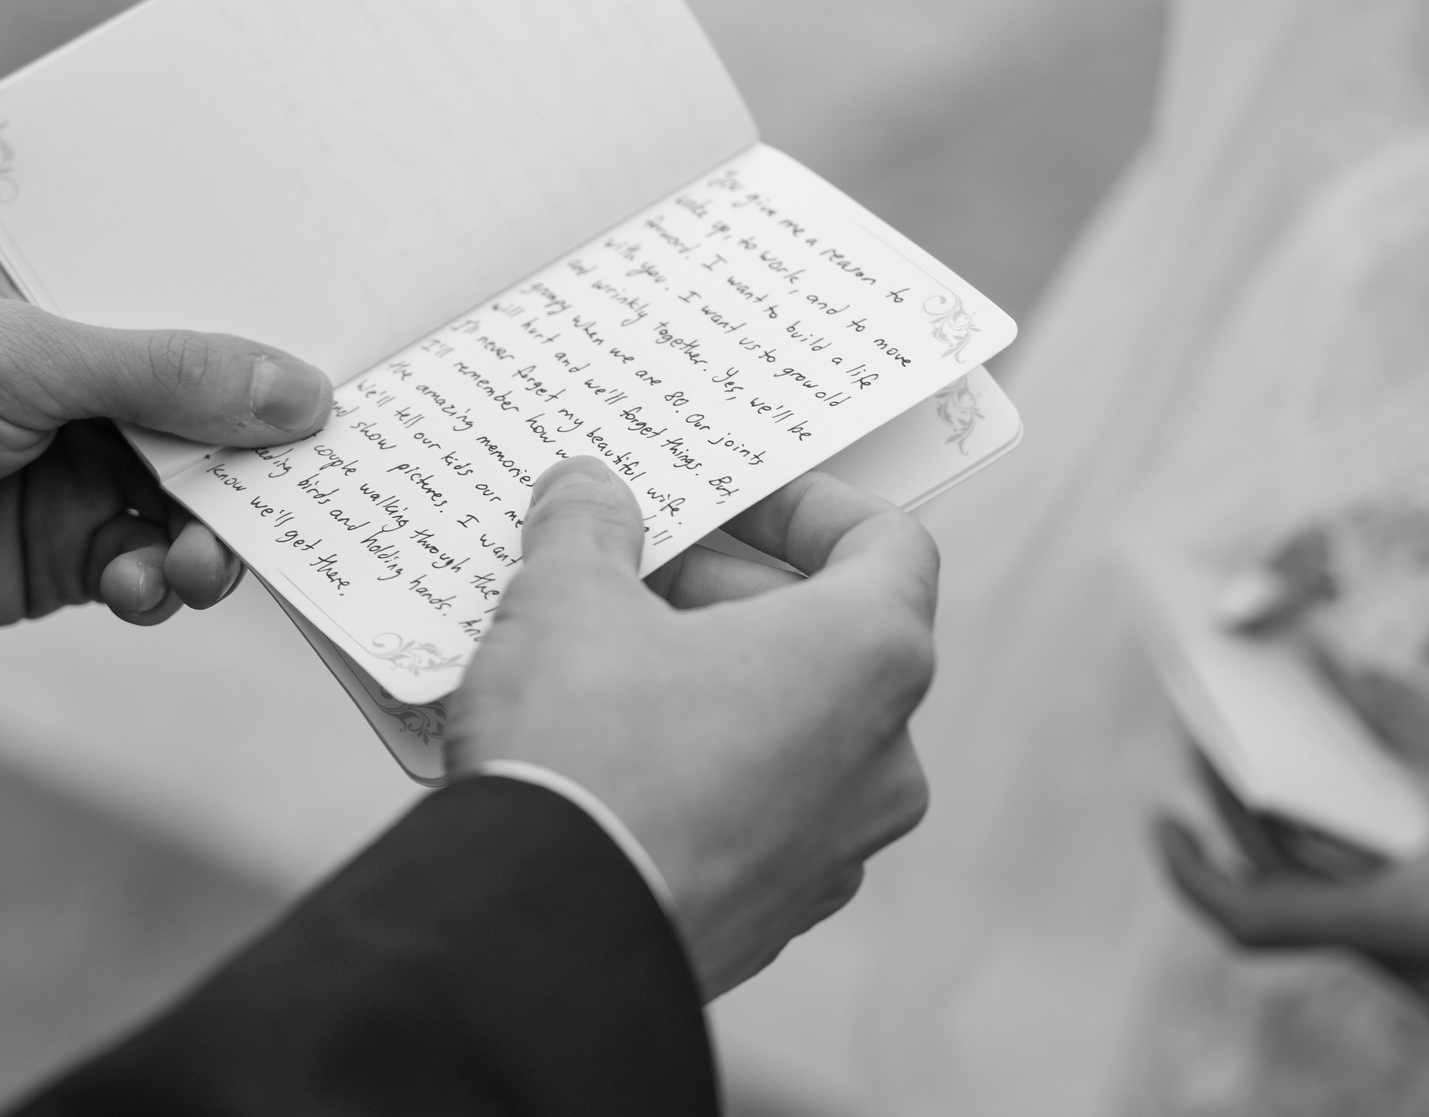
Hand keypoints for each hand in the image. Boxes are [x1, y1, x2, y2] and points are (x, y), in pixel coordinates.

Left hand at [0, 273, 333, 644]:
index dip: (265, 325)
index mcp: (63, 294)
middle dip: (255, 449)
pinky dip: (155, 581)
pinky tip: (135, 580)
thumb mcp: (36, 358)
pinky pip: (145, 568)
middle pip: (207, 408)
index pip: (188, 293)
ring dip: (212, 532)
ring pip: (190, 498)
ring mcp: (70, 468)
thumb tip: (303, 394)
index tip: (342, 360)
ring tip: (203, 556)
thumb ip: (170, 373)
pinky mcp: (58, 557)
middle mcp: (76, 378)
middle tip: (305, 479)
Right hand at [446, 461, 937, 997]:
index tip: (729, 500)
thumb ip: (588, 526)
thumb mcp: (569, 599)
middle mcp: (882, 759)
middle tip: (632, 569)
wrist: (541, 937)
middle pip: (831, 634)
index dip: (807, 507)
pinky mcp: (776, 912)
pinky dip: (699, 765)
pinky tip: (603, 750)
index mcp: (868, 659)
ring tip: (603, 655)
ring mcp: (836, 849)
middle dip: (726, 590)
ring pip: (790, 727)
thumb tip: (587, 492)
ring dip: (710, 677)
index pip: (886, 545)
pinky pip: (753, 808)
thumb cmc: (588, 753)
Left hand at [1153, 665, 1428, 1029]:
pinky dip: (1366, 864)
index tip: (1160, 813)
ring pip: (1351, 911)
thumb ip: (1410, 710)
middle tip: (1212, 739)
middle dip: (1248, 819)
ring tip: (1272, 755)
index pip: (1260, 919)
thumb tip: (1333, 665)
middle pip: (1300, 901)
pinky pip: (1399, 923)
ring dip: (1307, 840)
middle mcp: (1426, 976)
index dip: (1192, 871)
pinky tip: (1359, 798)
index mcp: (1418, 924)